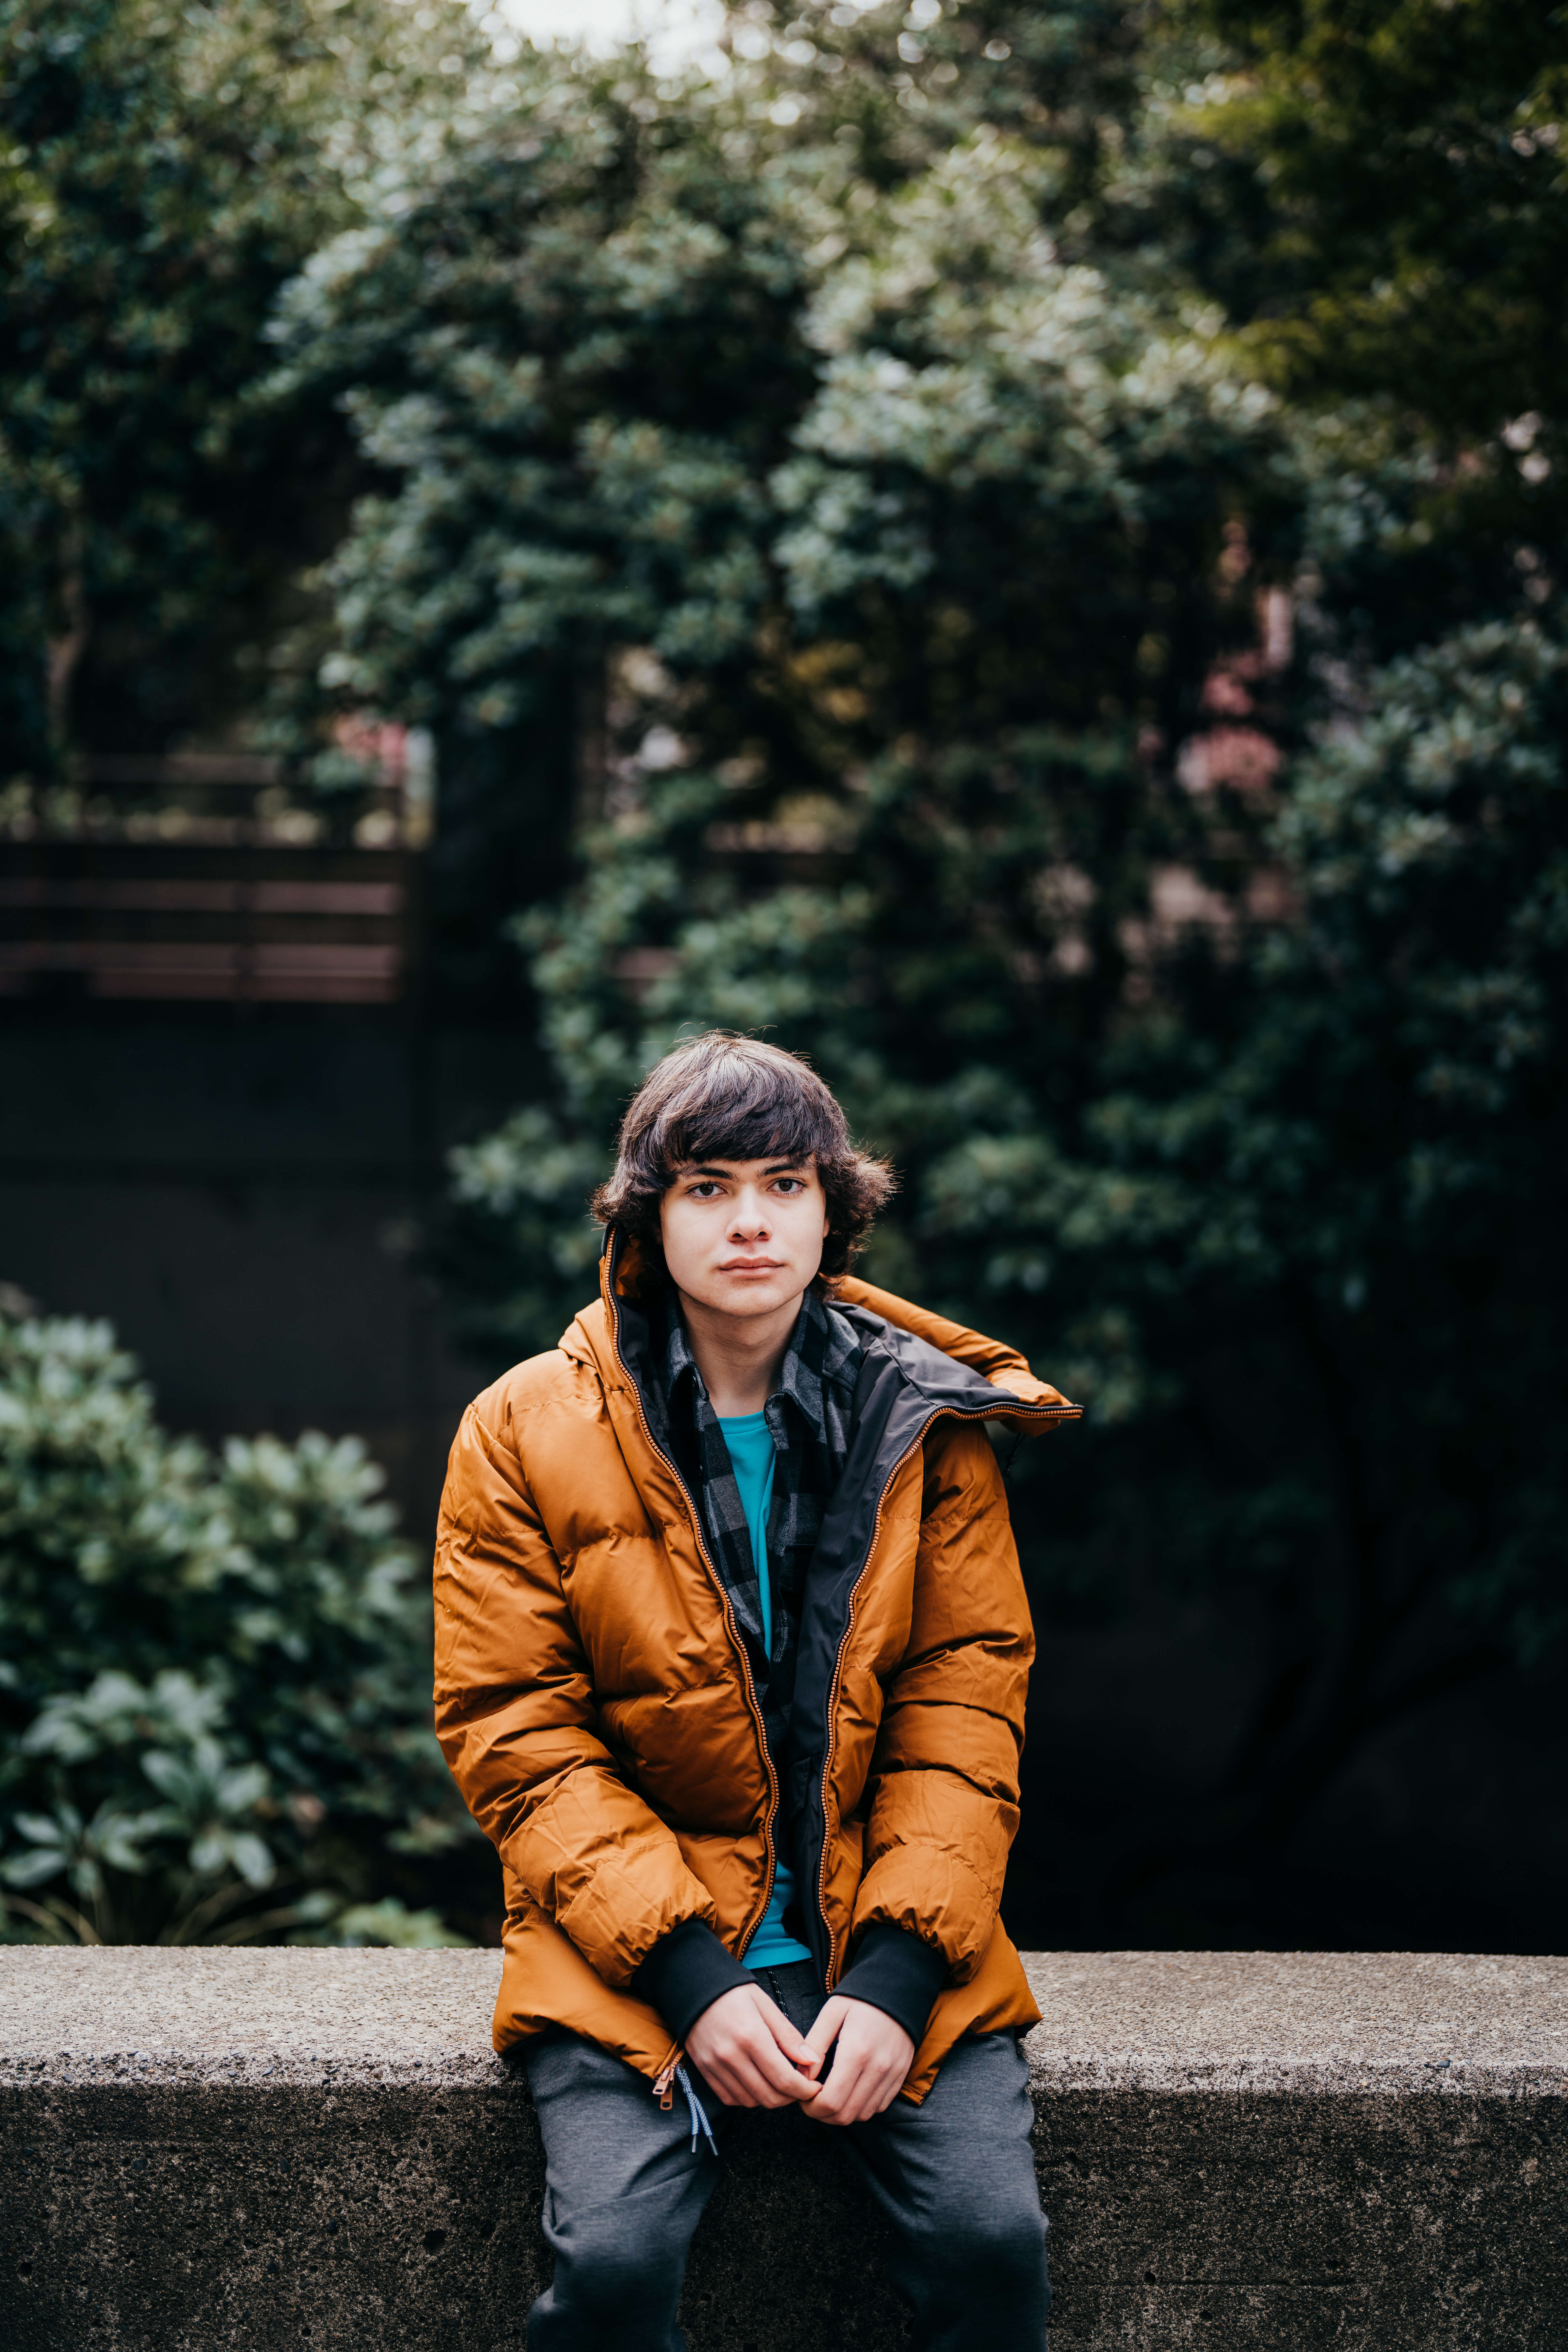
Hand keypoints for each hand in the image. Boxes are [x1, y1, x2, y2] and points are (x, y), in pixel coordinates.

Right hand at [684, 1982, 823, 2108]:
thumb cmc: (734, 1993)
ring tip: (779, 2083)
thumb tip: (811, 2061)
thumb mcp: (766, 2005)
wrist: (694, 1988)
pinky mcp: (704, 2071)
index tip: (815, 2087)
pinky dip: (747, 2098)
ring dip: (770, 2098)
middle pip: (769, 2096)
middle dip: (791, 2097)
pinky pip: (730, 2099)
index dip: (805, 2089)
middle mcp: (731, 2056)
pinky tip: (756, 2083)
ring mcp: (715, 2066)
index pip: (784, 2079)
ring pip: (750, 2102)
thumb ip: (789, 2036)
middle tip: (800, 2087)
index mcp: (751, 2036)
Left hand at [801, 1996, 914, 2125]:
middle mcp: (877, 2068)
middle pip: (845, 2115)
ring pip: (862, 2115)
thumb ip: (814, 2045)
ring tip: (830, 2096)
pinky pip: (879, 2107)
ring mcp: (892, 2074)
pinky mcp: (901, 2076)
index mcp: (856, 2051)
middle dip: (823, 2114)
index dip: (811, 2107)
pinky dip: (861, 2107)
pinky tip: (851, 2092)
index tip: (803, 2096)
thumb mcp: (831, 2013)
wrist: (900, 1988)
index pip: (831, 2100)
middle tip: (812, 2100)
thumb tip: (802, 2075)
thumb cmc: (860, 1999)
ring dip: (842, 2113)